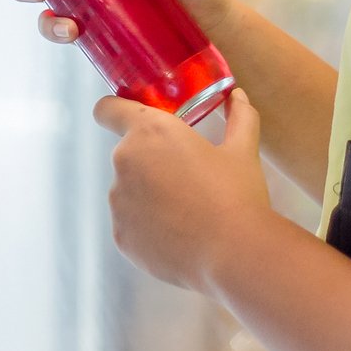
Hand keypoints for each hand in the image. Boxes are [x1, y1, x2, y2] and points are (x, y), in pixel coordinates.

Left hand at [95, 88, 275, 290]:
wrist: (233, 254)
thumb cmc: (236, 194)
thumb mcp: (242, 150)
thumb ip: (239, 116)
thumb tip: (238, 96)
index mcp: (150, 132)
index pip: (108, 110)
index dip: (114, 111)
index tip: (127, 118)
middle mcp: (124, 163)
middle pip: (129, 154)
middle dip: (152, 161)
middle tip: (188, 176)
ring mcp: (118, 203)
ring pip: (129, 191)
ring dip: (149, 194)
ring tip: (187, 211)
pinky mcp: (121, 237)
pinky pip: (131, 223)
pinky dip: (149, 226)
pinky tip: (180, 234)